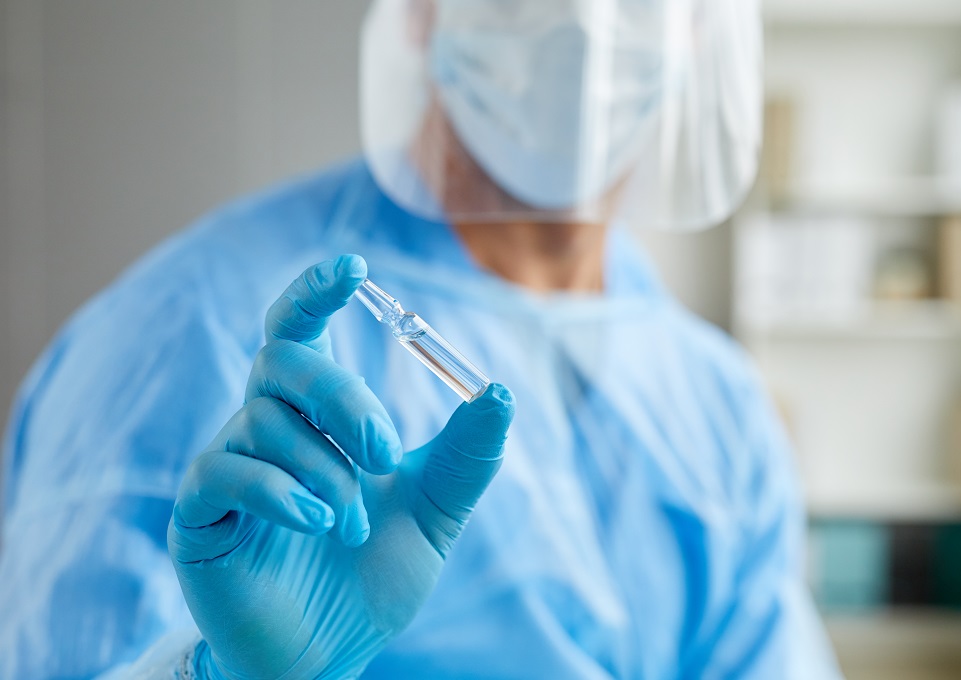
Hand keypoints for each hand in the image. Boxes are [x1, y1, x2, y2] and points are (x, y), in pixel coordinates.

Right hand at [167, 255, 514, 678]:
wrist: (328, 654)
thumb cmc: (372, 574)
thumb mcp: (435, 512)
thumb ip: (464, 456)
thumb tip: (499, 393)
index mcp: (314, 417)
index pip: (300, 331)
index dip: (316, 292)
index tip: (354, 268)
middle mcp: (264, 427)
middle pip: (283, 361)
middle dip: (344, 397)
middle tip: (387, 452)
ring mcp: (226, 468)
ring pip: (263, 422)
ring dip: (325, 473)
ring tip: (352, 526)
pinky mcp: (199, 514)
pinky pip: (224, 472)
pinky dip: (280, 492)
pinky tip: (316, 524)